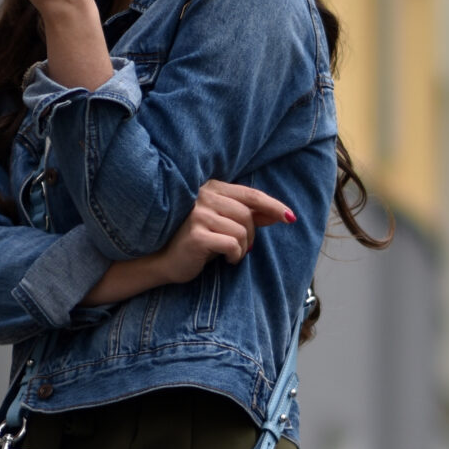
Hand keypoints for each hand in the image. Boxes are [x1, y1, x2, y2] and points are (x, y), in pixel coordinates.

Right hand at [80, 182, 294, 305]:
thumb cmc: (191, 242)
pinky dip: (235, 256)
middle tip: (243, 249)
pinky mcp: (196, 234)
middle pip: (248, 214)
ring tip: (231, 256)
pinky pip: (232, 244)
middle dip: (253, 235)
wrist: (159, 260)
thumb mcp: (221, 224)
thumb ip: (247, 215)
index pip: (250, 194)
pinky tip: (226, 260)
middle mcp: (204, 196)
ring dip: (244, 247)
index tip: (290, 217)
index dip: (272, 206)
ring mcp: (198, 214)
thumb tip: (279, 213)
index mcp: (211, 188)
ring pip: (242, 229)